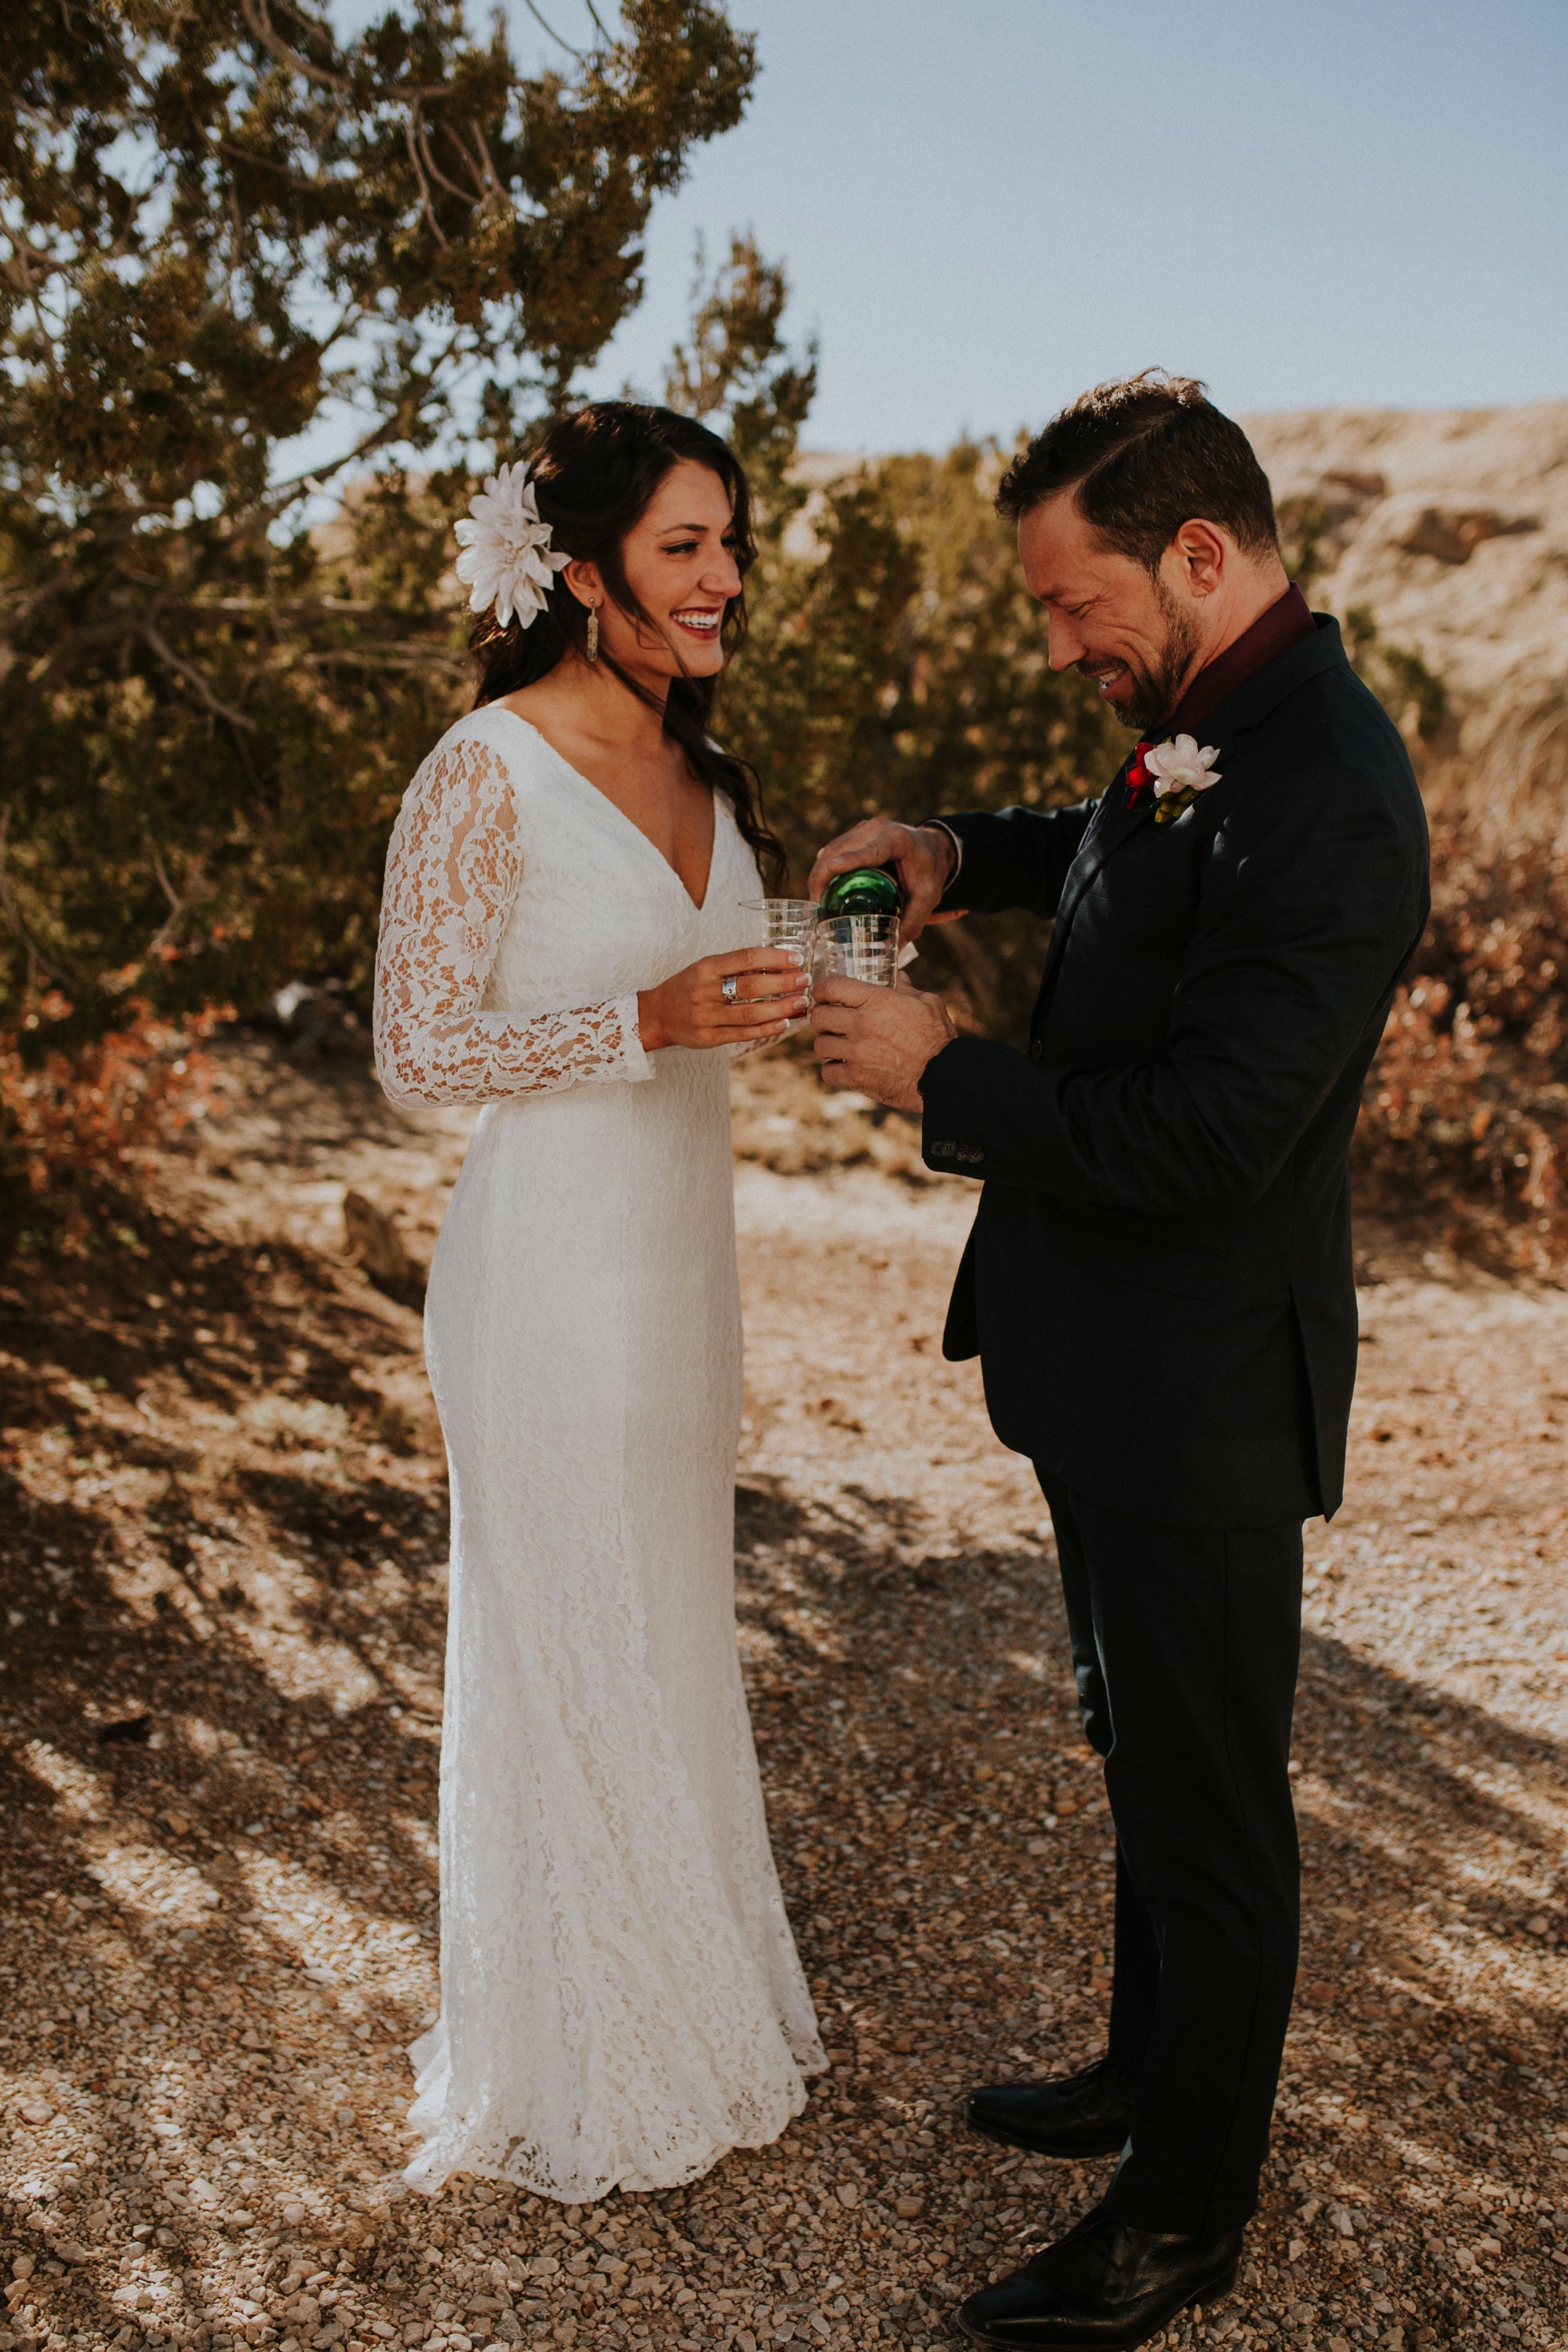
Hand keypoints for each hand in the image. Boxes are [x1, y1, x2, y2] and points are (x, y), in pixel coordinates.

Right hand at [637, 945, 807, 1052]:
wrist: (656, 1015)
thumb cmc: (688, 987)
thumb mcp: (706, 968)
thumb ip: (736, 966)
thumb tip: (778, 965)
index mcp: (705, 967)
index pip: (746, 958)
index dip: (774, 958)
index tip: (797, 959)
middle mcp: (704, 991)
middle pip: (751, 986)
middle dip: (783, 983)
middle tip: (804, 981)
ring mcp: (705, 1016)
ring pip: (750, 1013)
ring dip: (781, 1008)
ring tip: (801, 1002)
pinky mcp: (708, 1038)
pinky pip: (742, 1034)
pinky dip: (766, 1029)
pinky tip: (784, 1022)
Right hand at [806, 818, 965, 942]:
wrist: (932, 848)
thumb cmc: (930, 871)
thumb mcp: (928, 897)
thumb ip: (913, 922)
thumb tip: (892, 951)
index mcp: (897, 839)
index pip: (869, 850)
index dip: (850, 859)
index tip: (832, 867)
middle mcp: (876, 828)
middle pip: (839, 850)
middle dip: (822, 876)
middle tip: (816, 906)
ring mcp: (863, 828)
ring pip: (830, 849)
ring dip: (818, 874)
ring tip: (815, 901)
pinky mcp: (855, 833)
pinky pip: (832, 850)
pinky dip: (823, 868)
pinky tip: (820, 889)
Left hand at [810, 973, 957, 1111]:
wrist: (944, 1076)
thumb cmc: (938, 1038)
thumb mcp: (928, 1002)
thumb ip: (906, 988)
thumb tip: (899, 976)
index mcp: (878, 1001)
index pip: (831, 987)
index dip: (821, 989)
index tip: (822, 995)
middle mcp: (862, 1024)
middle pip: (818, 1017)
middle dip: (821, 1018)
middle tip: (829, 1022)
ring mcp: (857, 1053)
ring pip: (820, 1045)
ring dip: (827, 1044)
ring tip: (838, 1045)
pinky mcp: (857, 1078)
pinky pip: (827, 1072)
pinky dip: (832, 1070)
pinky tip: (843, 1066)